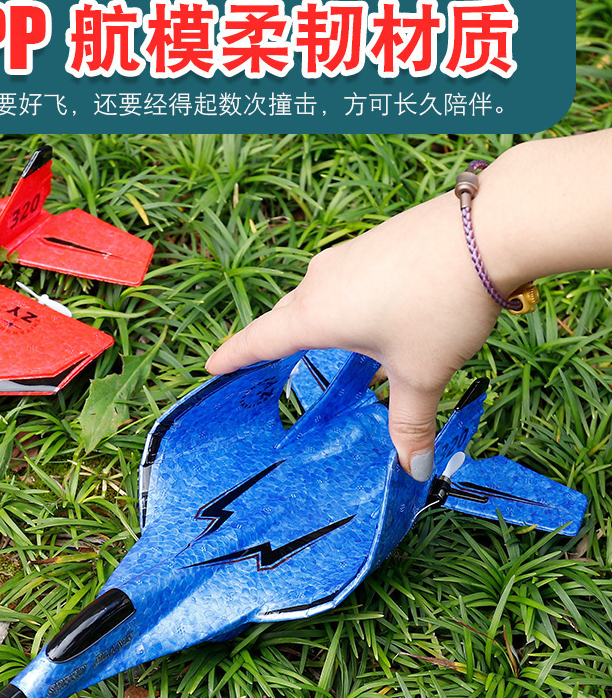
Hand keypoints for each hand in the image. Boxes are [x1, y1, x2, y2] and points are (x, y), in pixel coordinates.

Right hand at [206, 190, 501, 480]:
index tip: (210, 366)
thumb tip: (412, 469)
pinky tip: (371, 314)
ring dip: (312, 321)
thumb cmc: (439, 306)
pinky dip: (341, 303)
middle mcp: (320, 282)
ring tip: (323, 345)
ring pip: (314, 296)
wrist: (486, 228)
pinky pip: (341, 281)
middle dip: (272, 341)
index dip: (233, 356)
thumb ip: (409, 421)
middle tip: (260, 361)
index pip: (260, 340)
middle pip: (284, 317)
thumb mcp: (421, 372)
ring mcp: (346, 256)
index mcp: (315, 315)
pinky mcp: (372, 243)